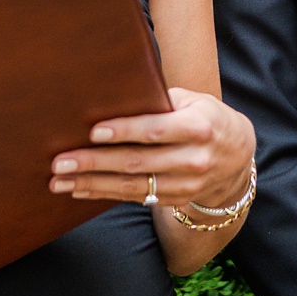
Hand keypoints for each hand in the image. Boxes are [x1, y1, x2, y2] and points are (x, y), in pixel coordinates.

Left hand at [51, 86, 255, 208]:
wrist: (237, 156)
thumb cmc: (208, 119)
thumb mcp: (196, 102)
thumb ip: (162, 101)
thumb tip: (116, 97)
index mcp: (199, 127)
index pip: (156, 130)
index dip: (124, 131)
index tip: (93, 132)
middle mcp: (194, 158)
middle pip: (137, 162)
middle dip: (94, 162)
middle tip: (60, 162)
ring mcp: (186, 183)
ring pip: (131, 184)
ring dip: (91, 183)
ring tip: (59, 180)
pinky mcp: (175, 198)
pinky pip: (134, 197)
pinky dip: (104, 194)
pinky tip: (79, 190)